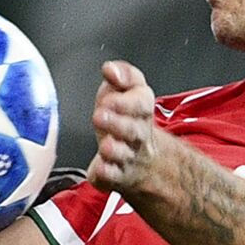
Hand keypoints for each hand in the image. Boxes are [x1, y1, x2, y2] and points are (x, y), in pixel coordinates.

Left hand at [88, 60, 158, 192]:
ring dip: (114, 149)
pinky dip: (106, 173)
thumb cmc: (128, 119)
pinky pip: (113, 177)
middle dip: (117, 123)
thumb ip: (123, 76)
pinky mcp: (116, 176)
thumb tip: (110, 68)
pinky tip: (100, 168)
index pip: (142, 104)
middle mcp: (138, 135)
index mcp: (142, 110)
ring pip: (124, 154)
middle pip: (133, 130)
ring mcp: (128, 157)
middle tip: (100, 115)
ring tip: (105, 144)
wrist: (143, 160)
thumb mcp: (130, 91)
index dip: (126, 102)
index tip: (108, 98)